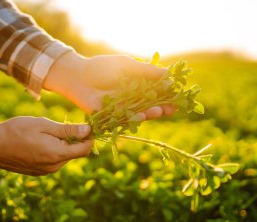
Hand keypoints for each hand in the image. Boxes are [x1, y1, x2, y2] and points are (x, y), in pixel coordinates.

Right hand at [0, 117, 92, 175]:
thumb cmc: (17, 131)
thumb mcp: (44, 125)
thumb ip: (67, 130)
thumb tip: (88, 130)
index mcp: (57, 154)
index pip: (85, 149)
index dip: (90, 137)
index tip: (87, 125)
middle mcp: (54, 167)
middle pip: (75, 153)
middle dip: (75, 140)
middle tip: (63, 125)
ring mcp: (45, 171)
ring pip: (64, 156)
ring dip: (62, 145)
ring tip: (46, 133)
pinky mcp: (38, 172)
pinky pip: (53, 161)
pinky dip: (53, 151)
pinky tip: (40, 141)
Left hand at [44, 51, 175, 119]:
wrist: (77, 75)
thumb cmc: (101, 67)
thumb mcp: (126, 65)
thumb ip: (146, 71)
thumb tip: (169, 74)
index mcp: (137, 86)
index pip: (157, 93)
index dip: (168, 96)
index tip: (179, 96)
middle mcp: (132, 99)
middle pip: (151, 106)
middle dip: (163, 108)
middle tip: (172, 109)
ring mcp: (122, 109)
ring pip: (140, 115)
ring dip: (151, 114)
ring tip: (159, 111)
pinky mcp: (111, 118)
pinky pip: (125, 121)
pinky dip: (134, 120)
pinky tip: (141, 117)